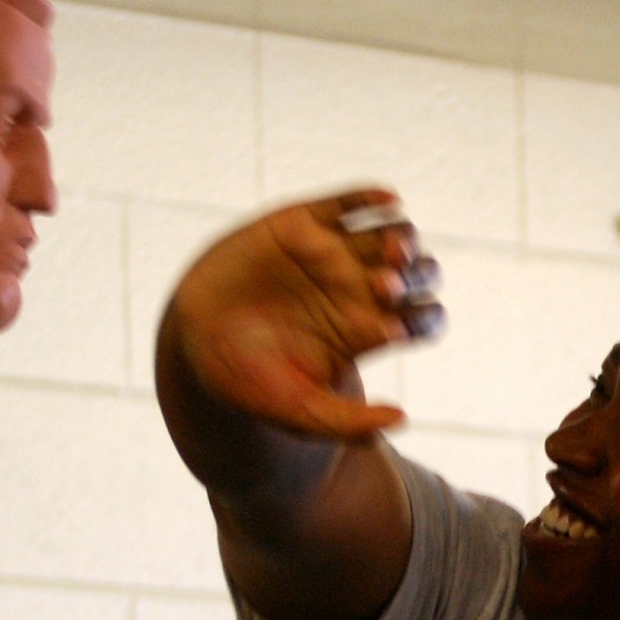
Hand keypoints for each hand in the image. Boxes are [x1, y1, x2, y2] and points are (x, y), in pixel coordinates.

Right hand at [168, 189, 441, 440]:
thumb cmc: (251, 383)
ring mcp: (332, 253)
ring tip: (389, 254)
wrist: (194, 345)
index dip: (425, 318)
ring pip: (391, 235)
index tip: (396, 329)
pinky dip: (373, 197)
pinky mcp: (302, 223)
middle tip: (388, 287)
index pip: (422, 319)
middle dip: (418, 275)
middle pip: (416, 273)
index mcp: (366, 330)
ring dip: (401, 239)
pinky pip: (349, 202)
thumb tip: (401, 420)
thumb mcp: (300, 414)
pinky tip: (388, 202)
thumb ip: (349, 423)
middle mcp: (358, 289)